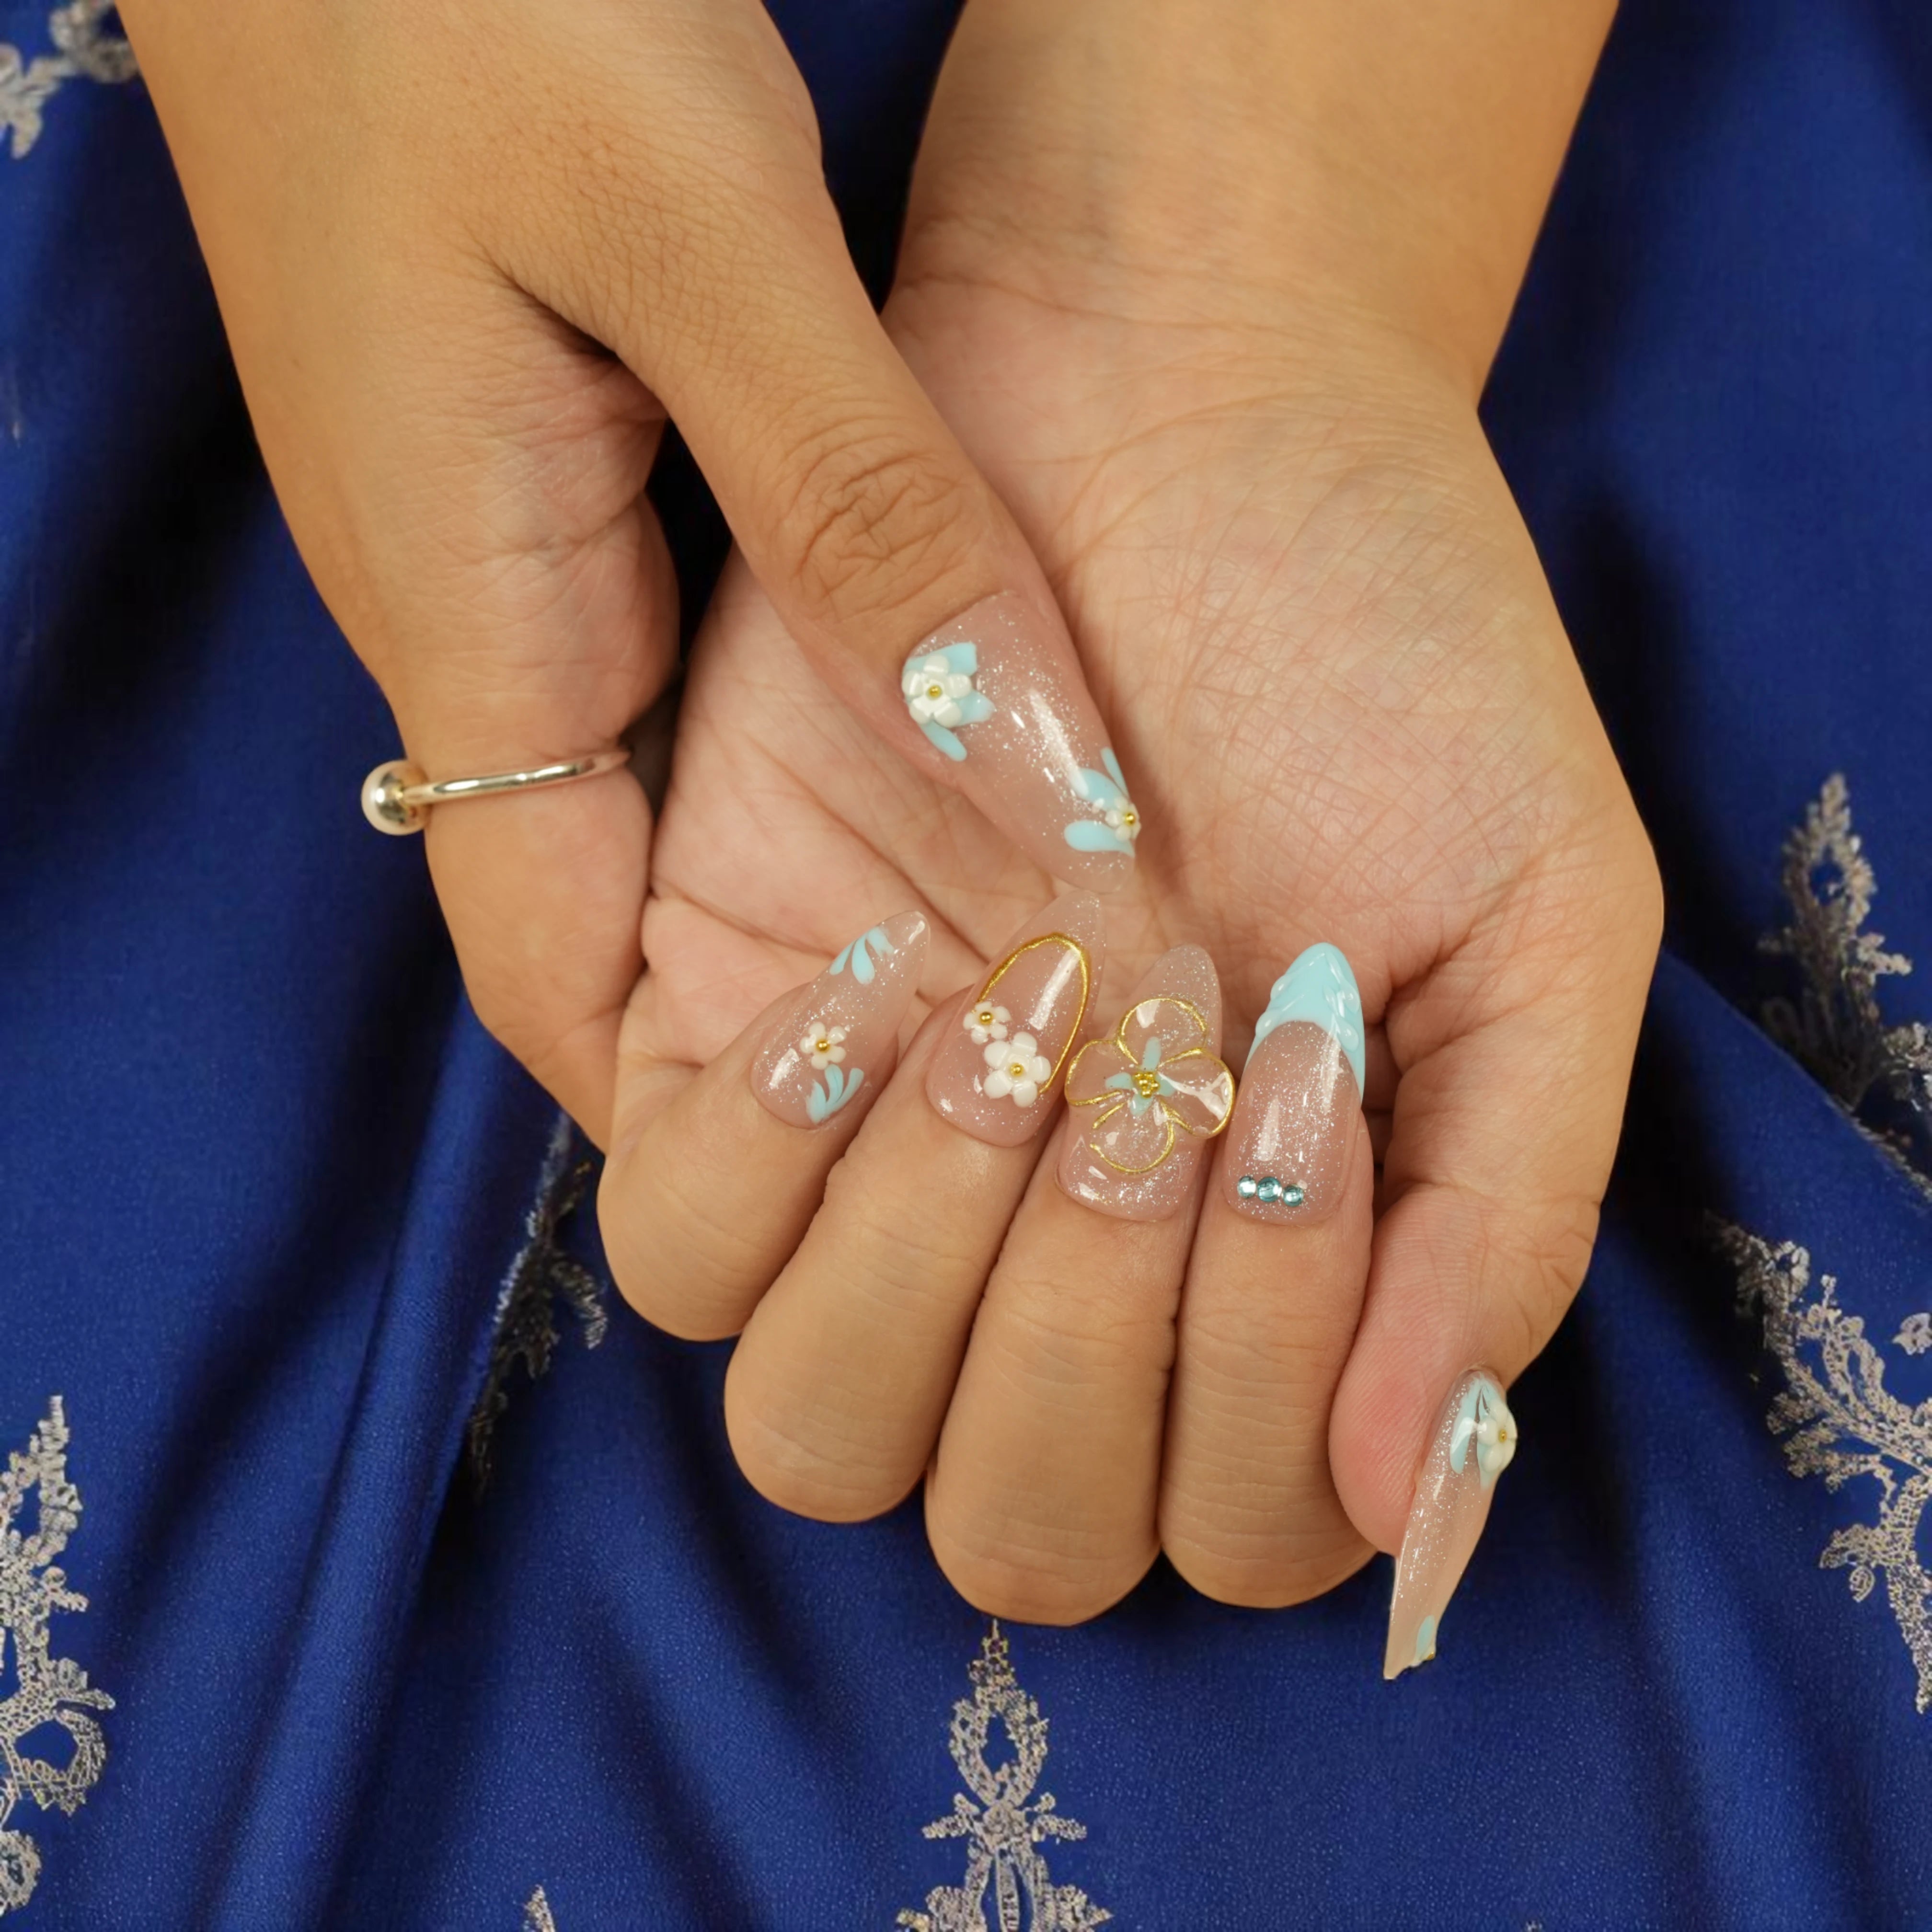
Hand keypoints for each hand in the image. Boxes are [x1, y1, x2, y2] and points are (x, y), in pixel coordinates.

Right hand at [118, 0, 1130, 1144]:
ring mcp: (514, 553)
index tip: (886, 1185)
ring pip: (674, 798)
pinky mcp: (555, 471)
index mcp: (473, 618)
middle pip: (628, 914)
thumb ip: (859, 508)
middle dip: (801, 1023)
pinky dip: (817, 734)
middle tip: (1023, 1077)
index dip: (703, 1114)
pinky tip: (960, 745)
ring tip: (1036, 950)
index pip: (556, 977)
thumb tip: (1029, 764)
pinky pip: (686, 668)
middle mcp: (484, 625)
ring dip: (824, 882)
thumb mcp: (693, 238)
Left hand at [599, 0, 1659, 1641]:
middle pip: (1012, 1531)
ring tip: (1013, 1014)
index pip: (1239, 1525)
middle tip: (1148, 1077)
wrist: (1184, 415)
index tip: (1295, 1091)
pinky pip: (667, 1251)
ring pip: (810, 1435)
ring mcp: (873, 1180)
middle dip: (1084, 1347)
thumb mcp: (1539, 931)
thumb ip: (1502, 1219)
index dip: (1265, 1385)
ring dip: (923, 1268)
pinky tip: (882, 970)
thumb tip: (1408, 1499)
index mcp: (1259, 1277)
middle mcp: (1056, 1266)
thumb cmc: (1389, 660)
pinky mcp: (711, 1050)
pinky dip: (772, 1151)